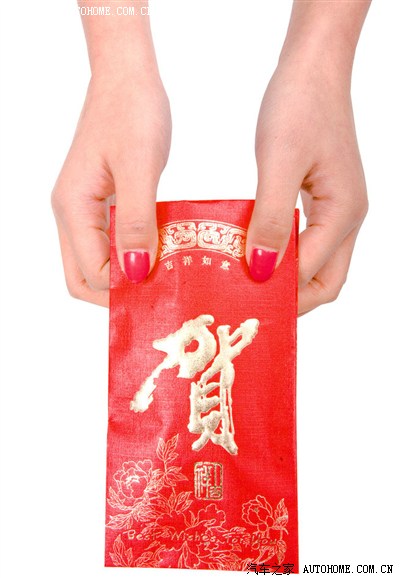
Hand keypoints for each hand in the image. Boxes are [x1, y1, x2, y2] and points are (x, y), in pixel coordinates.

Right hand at [51, 72, 170, 305]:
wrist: (128, 75)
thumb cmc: (132, 112)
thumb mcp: (140, 169)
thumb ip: (136, 224)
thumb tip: (134, 275)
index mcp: (74, 208)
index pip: (91, 275)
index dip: (124, 290)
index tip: (163, 291)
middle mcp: (72, 214)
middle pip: (84, 278)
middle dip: (118, 293)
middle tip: (159, 294)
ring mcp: (84, 209)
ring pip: (96, 262)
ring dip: (126, 275)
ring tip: (163, 277)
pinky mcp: (101, 202)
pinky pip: (110, 241)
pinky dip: (131, 254)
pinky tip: (159, 252)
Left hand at [246, 57, 367, 314]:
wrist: (313, 69)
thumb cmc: (299, 107)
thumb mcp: (278, 164)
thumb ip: (271, 221)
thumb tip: (262, 272)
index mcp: (343, 215)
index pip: (314, 276)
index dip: (280, 294)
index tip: (241, 303)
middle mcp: (346, 220)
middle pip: (325, 282)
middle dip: (291, 299)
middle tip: (248, 304)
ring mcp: (336, 211)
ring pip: (316, 265)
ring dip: (285, 279)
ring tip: (246, 285)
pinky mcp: (321, 201)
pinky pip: (306, 242)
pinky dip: (283, 255)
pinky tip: (254, 253)